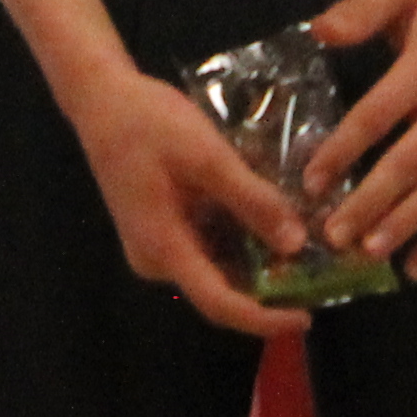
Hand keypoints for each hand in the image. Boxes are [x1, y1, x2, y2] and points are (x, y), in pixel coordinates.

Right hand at [64, 71, 311, 336]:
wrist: (102, 98)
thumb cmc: (149, 124)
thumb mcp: (207, 157)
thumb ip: (251, 200)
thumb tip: (296, 245)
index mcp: (164, 248)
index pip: (219, 303)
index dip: (263, 318)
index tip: (306, 319)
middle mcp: (156, 260)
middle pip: (219, 288)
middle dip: (266, 284)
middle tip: (314, 267)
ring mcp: (155, 246)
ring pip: (214, 266)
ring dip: (254, 257)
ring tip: (297, 236)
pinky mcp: (158, 229)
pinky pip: (204, 245)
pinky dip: (236, 237)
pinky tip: (263, 213)